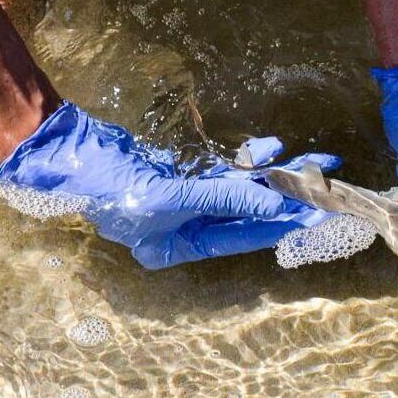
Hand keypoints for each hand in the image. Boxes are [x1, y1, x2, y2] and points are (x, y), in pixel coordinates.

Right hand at [0, 102, 340, 268]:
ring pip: (242, 190)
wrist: (72, 150)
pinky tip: (268, 149)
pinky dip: (246, 160)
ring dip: (274, 175)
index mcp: (179, 248)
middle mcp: (187, 228)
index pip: (241, 238)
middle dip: (286, 198)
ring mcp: (186, 200)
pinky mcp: (186, 174)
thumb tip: (273, 205)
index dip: (279, 225)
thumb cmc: (111, 186)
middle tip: (325, 187)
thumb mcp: (169, 198)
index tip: (314, 215)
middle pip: (248, 215)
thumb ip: (222, 200)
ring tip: (311, 161)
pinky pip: (226, 170)